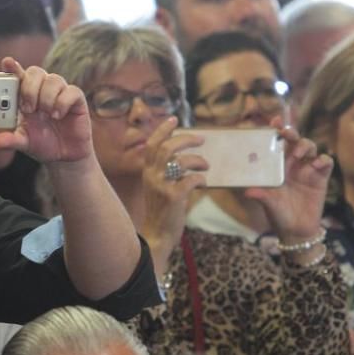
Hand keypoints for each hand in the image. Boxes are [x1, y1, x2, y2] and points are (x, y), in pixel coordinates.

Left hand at [0, 58, 92, 162]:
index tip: (7, 63)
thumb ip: (10, 140)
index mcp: (26, 96)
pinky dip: (62, 103)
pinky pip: (71, 91)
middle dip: (30, 88)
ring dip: (46, 98)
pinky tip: (57, 115)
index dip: (13, 67)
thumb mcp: (23, 142)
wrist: (64, 157)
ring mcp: (60, 93)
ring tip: (46, 116)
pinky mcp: (76, 99)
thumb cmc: (42, 144)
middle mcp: (42, 90)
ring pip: (53, 79)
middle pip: (35, 72)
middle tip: (28, 109)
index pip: (18, 75)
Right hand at [140, 118, 207, 274]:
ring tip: (206, 165)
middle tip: (201, 140)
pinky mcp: (173, 197)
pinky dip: (201, 178)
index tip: (174, 119)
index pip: (152, 144)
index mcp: (147, 172)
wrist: (157, 235)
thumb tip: (184, 156)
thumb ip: (165, 172)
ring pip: (180, 161)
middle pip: (167, 147)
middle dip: (186, 139)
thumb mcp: (158, 188)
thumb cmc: (162, 211)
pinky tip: (203, 183)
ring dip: (197, 160)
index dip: (163, 129)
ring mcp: (162, 186)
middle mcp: (151, 176)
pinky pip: (191, 179)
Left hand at [244, 116, 332, 241]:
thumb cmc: (279, 214)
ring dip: (305, 146)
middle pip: (295, 141)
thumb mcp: (269, 203)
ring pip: (310, 148)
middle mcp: (292, 164)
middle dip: (292, 133)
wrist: (296, 231)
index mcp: (277, 166)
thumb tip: (247, 192)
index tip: (274, 122)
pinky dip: (323, 160)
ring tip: (299, 154)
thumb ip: (261, 195)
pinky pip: (325, 163)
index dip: (277, 131)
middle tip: (287, 134)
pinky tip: (317, 165)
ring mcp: (307, 169)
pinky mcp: (321, 178)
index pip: (278, 144)